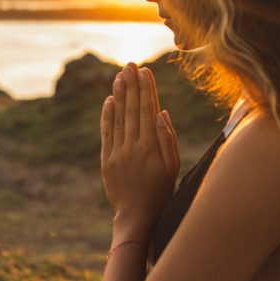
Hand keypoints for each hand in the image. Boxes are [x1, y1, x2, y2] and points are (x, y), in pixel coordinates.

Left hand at [100, 63, 180, 230]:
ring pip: (118, 117)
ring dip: (119, 95)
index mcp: (150, 147)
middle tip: (130, 65)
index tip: (144, 71)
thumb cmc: (160, 191)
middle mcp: (132, 147)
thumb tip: (161, 112)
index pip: (148, 110)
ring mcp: (117, 153)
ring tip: (120, 76)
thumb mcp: (172, 167)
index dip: (146, 89)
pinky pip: (107, 132)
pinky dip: (107, 115)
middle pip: (132, 109)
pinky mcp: (107, 159)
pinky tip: (109, 100)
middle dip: (131, 85)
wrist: (137, 215)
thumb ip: (167, 139)